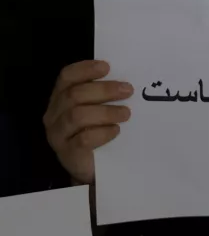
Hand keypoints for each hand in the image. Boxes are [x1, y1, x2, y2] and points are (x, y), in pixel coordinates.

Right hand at [42, 60, 132, 183]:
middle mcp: (54, 114)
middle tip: (128, 90)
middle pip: (75, 95)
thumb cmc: (97, 131)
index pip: (66, 77)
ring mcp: (58, 134)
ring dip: (106, 112)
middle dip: (104, 90)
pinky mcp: (67, 153)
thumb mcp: (97, 109)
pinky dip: (103, 132)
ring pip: (77, 115)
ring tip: (126, 113)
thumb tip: (125, 81)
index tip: (107, 67)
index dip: (85, 69)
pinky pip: (84, 139)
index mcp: (60, 98)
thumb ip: (103, 95)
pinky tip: (116, 130)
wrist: (91, 167)